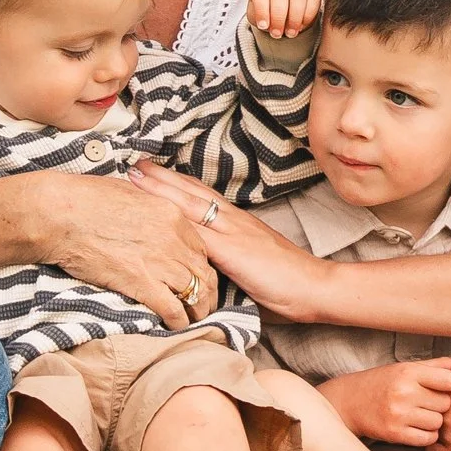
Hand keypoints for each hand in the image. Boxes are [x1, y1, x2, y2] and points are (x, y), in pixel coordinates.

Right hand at [32, 172, 217, 329]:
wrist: (61, 214)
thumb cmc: (85, 199)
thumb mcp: (129, 192)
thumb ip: (148, 205)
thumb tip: (146, 211)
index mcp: (172, 214)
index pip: (201, 247)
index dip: (202, 266)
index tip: (197, 277)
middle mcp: (173, 238)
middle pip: (204, 272)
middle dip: (207, 292)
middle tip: (204, 305)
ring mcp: (159, 261)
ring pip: (194, 292)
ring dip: (197, 310)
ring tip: (194, 319)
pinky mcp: (141, 282)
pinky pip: (172, 308)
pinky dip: (178, 321)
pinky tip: (176, 326)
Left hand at [130, 161, 338, 323]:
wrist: (316, 287)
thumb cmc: (288, 283)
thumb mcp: (252, 266)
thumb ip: (230, 262)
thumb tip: (208, 270)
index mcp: (238, 222)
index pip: (202, 195)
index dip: (175, 183)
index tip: (152, 172)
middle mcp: (233, 220)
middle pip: (191, 192)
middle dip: (161, 178)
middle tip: (134, 163)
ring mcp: (233, 232)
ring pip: (190, 203)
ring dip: (160, 188)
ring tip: (135, 175)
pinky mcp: (232, 250)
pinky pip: (196, 231)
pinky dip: (173, 219)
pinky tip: (153, 214)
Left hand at [246, 0, 320, 39]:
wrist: (284, 8)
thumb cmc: (267, 10)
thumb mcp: (257, 15)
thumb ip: (257, 18)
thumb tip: (266, 25)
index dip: (261, 10)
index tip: (263, 26)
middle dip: (278, 17)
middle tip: (277, 33)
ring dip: (294, 18)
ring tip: (290, 33)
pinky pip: (313, 1)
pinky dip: (307, 16)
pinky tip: (301, 26)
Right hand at [319, 359, 450, 446]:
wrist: (351, 402)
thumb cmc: (384, 382)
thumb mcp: (408, 368)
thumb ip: (439, 365)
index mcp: (408, 372)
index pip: (450, 380)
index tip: (449, 387)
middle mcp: (404, 392)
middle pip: (446, 404)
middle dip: (442, 404)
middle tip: (431, 402)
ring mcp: (399, 414)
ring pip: (438, 423)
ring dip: (435, 421)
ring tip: (423, 414)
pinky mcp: (395, 434)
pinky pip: (427, 439)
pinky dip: (427, 435)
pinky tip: (418, 427)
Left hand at [426, 370, 450, 450]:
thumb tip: (441, 374)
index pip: (425, 388)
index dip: (427, 389)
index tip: (430, 390)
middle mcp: (447, 414)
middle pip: (422, 408)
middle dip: (424, 406)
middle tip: (427, 406)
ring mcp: (449, 435)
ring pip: (424, 428)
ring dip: (428, 425)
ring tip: (437, 421)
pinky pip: (431, 449)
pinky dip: (434, 443)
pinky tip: (443, 437)